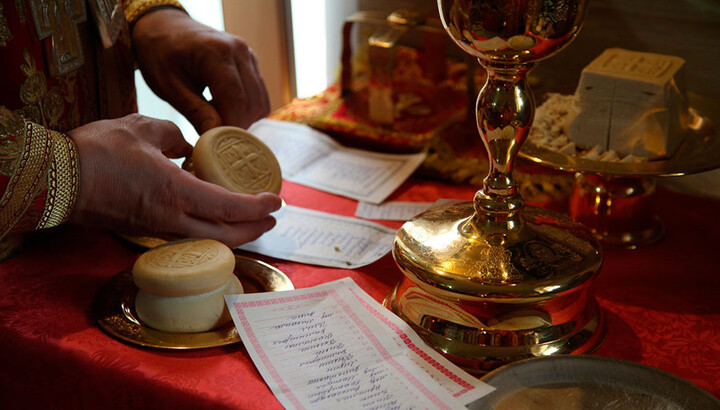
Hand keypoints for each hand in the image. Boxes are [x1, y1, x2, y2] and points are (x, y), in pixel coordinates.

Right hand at [67, 114, 281, 246]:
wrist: (54, 178)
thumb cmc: (97, 152)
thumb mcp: (143, 129)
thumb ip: (175, 137)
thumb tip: (187, 147)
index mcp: (176, 193)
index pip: (230, 209)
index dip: (258, 207)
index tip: (276, 201)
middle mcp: (170, 219)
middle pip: (225, 236)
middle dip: (253, 229)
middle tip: (271, 218)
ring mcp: (156, 229)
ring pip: (206, 239)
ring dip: (232, 231)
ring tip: (249, 218)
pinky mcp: (143, 229)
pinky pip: (186, 233)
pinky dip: (207, 226)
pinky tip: (211, 212)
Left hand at [131, 8, 269, 132]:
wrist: (163, 26)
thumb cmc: (160, 52)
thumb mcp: (168, 85)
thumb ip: (195, 112)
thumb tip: (215, 140)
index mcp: (216, 53)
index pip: (235, 101)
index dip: (229, 129)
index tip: (216, 148)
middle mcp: (239, 51)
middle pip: (252, 103)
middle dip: (236, 127)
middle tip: (215, 141)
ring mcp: (249, 55)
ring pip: (260, 102)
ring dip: (244, 119)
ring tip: (217, 123)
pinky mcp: (251, 63)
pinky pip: (258, 95)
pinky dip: (246, 110)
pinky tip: (224, 110)